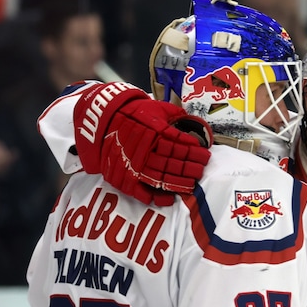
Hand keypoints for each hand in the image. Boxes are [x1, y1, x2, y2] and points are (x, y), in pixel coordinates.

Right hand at [74, 82, 211, 205]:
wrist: (101, 121)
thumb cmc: (131, 113)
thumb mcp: (154, 107)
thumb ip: (172, 114)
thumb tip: (190, 119)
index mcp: (154, 132)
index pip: (180, 144)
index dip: (195, 151)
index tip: (205, 154)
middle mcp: (146, 150)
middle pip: (173, 163)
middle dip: (191, 168)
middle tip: (201, 171)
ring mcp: (134, 165)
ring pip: (161, 178)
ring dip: (178, 184)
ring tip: (191, 185)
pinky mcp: (123, 177)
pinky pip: (141, 191)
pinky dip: (155, 197)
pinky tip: (169, 199)